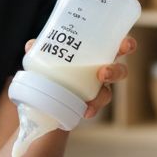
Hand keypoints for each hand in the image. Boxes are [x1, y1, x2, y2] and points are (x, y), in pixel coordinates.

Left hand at [20, 35, 137, 118]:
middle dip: (117, 71)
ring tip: (91, 100)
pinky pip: (93, 108)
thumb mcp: (46, 55)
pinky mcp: (88, 105)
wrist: (46, 96)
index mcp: (97, 53)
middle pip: (120, 70)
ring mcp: (96, 90)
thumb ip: (40, 48)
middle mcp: (102, 72)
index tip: (126, 45)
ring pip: (108, 93)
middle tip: (104, 72)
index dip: (126, 45)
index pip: (116, 46)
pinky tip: (84, 112)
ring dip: (101, 96)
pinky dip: (89, 109)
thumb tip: (31, 44)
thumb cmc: (53, 67)